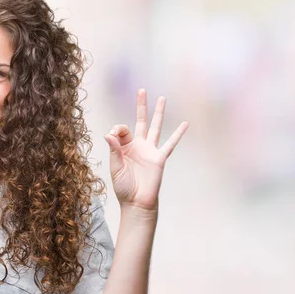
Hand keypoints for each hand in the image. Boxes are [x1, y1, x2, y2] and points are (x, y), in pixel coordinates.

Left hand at [104, 89, 188, 211]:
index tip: (113, 135)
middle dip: (141, 106)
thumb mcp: (115, 167)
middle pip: (140, 121)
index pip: (122, 129)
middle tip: (141, 90)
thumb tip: (109, 134)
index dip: (117, 129)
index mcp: (124, 147)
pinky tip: (185, 124)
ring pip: (156, 127)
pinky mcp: (159, 158)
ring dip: (158, 113)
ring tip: (162, 98)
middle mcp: (138, 146)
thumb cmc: (124, 187)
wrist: (137, 202)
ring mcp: (150, 150)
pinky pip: (170, 143)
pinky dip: (178, 134)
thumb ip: (114, 150)